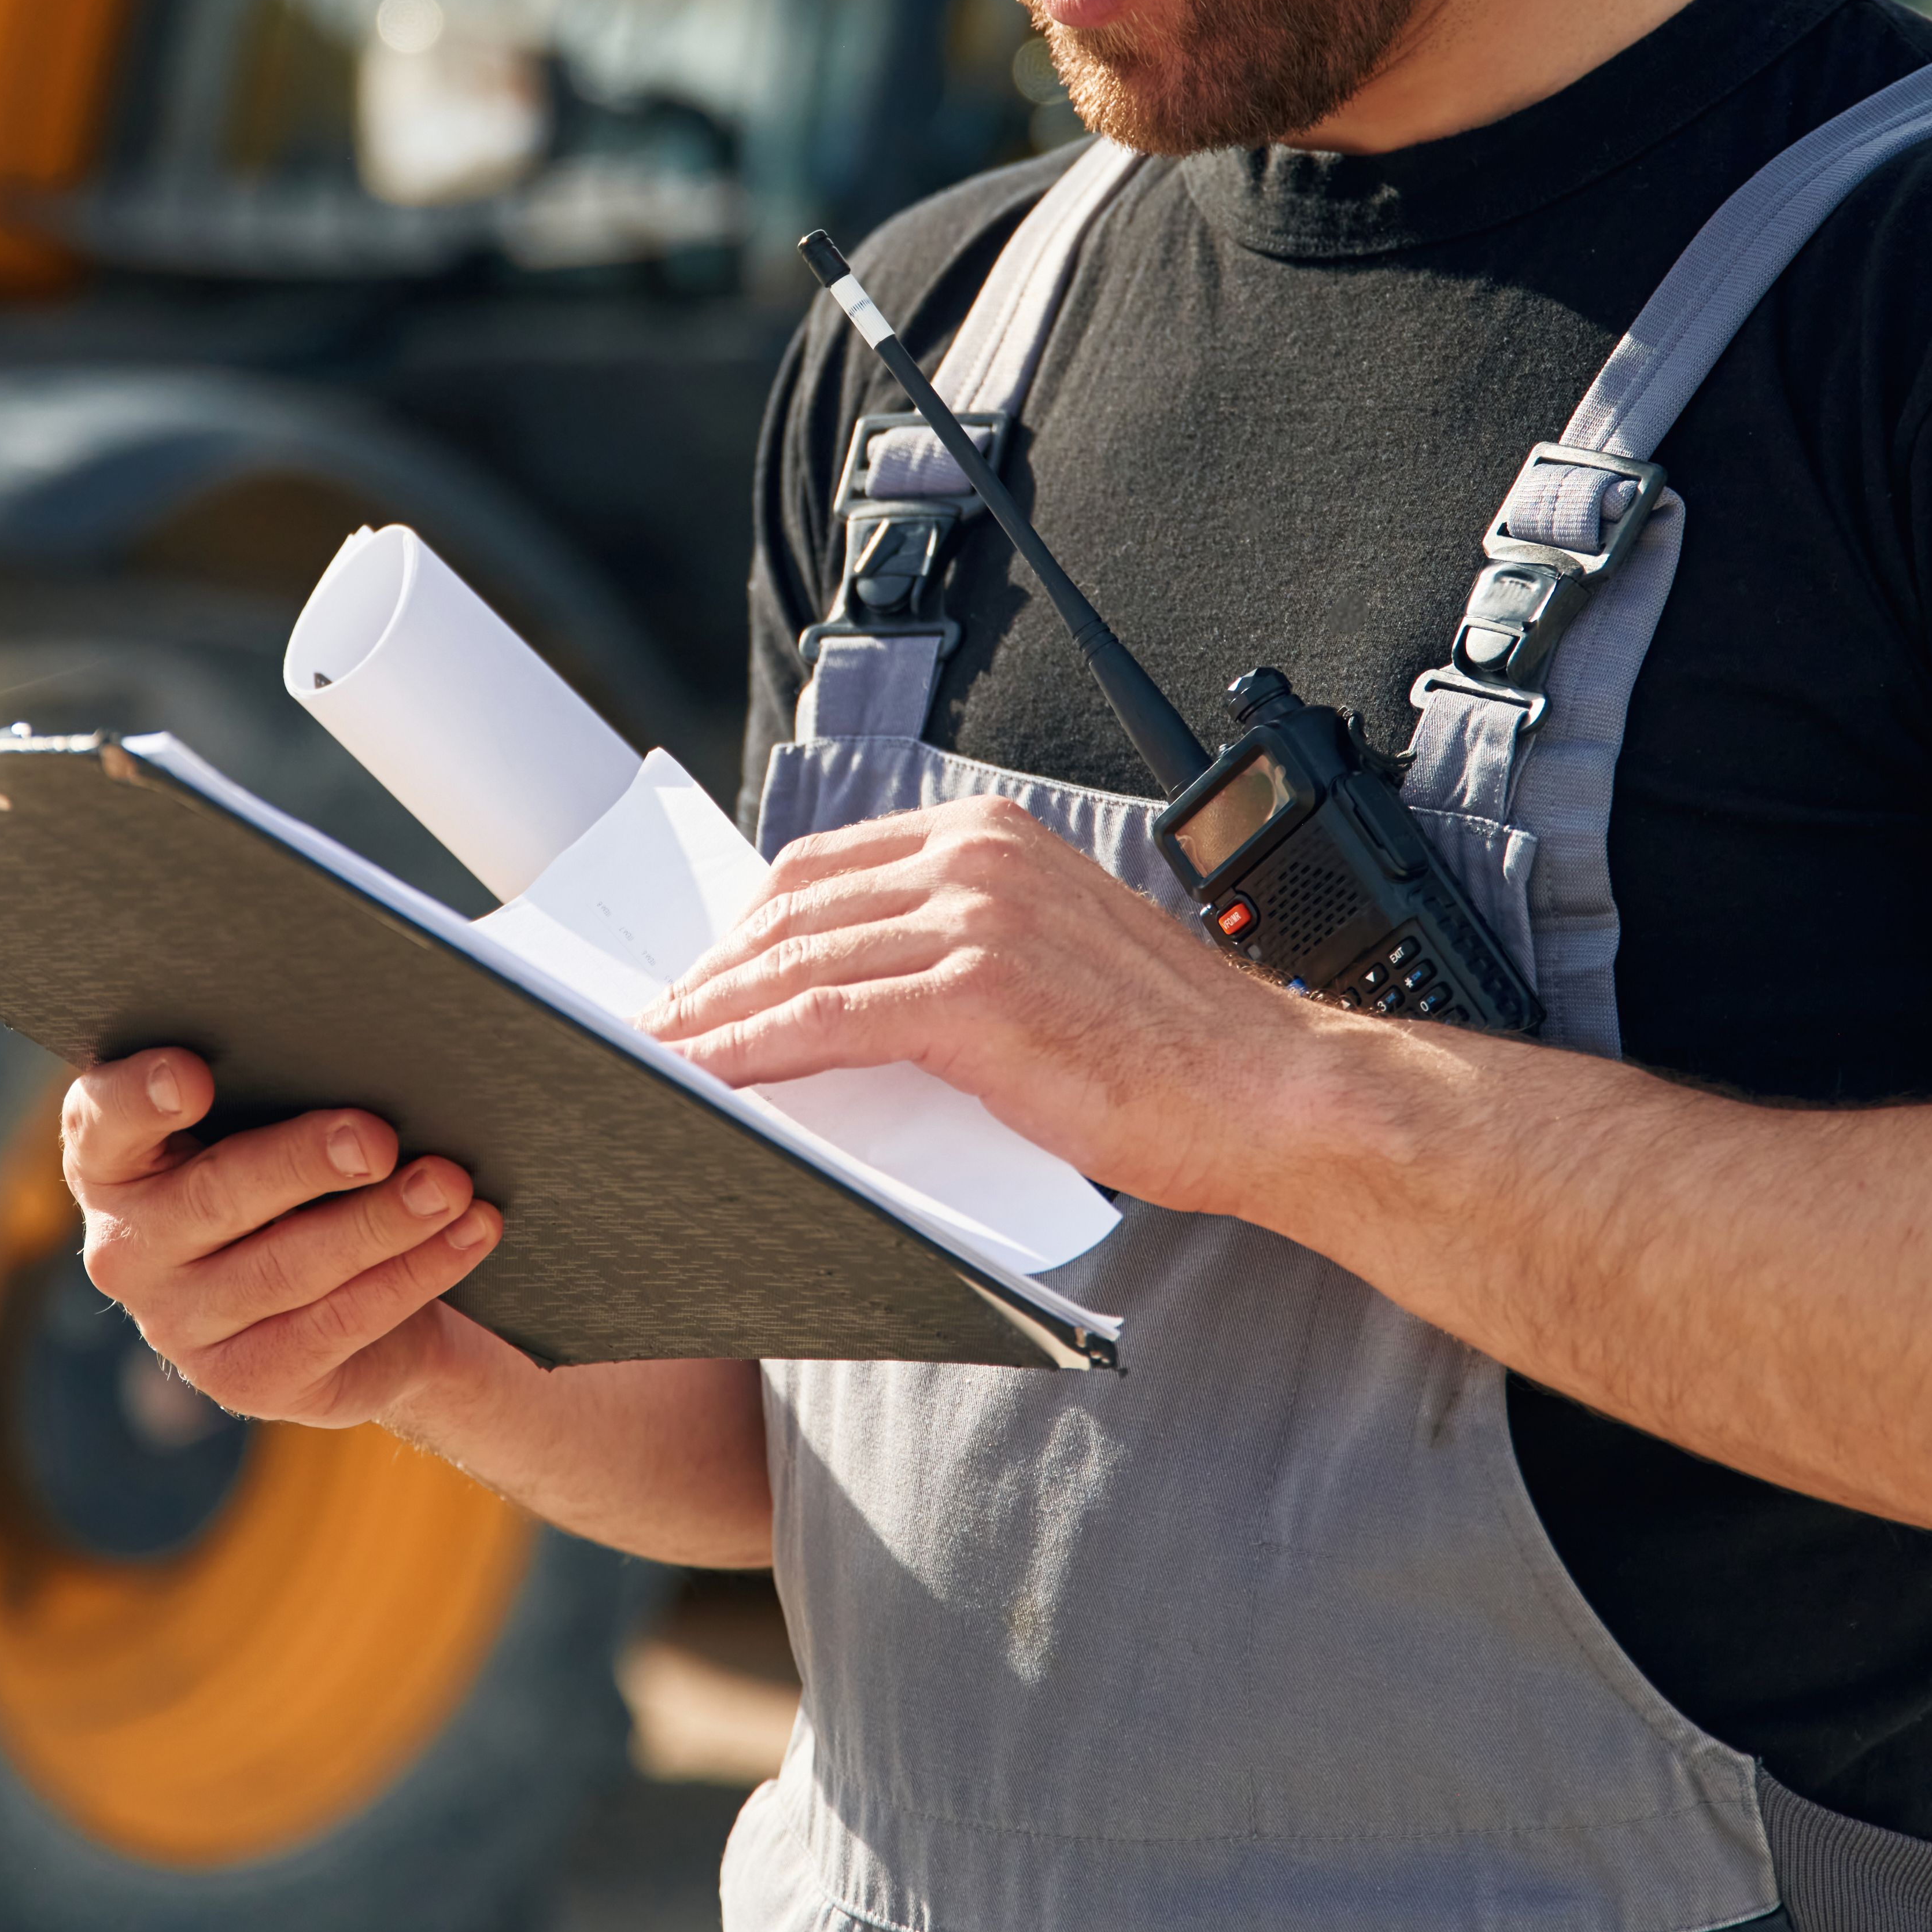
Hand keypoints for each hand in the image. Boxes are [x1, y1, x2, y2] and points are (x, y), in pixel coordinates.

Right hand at [60, 1049, 509, 1426]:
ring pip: (287, 1269)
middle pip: (214, 1195)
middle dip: (304, 1163)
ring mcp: (180, 1324)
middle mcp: (127, 1246)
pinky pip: (338, 1324)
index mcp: (110, 1159)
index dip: (142, 1097)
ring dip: (381, 1224)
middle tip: (376, 1139)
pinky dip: (413, 1274)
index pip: (102, 1120)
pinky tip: (467, 1234)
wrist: (335, 1291)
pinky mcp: (246, 1380)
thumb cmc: (291, 1168)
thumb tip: (362, 1045)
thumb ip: (270, 1085)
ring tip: (449, 1185)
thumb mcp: (260, 1120)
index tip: (194, 1075)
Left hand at [644, 793, 1335, 1211]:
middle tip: (658, 1032)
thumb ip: (953, 952)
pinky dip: (751, 1052)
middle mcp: (977, 858)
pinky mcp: (977, 993)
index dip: (745, 931)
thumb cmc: (1169, 1050)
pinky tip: (709, 1080)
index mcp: (991, 837)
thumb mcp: (1049, 960)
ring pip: (797, 964)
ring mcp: (977, 919)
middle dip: (713, 975)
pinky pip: (825, 1019)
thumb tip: (842, 994)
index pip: (821, 869)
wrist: (1273, 1094)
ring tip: (660, 1064)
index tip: (696, 984)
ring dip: (713, 1019)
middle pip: (793, 908)